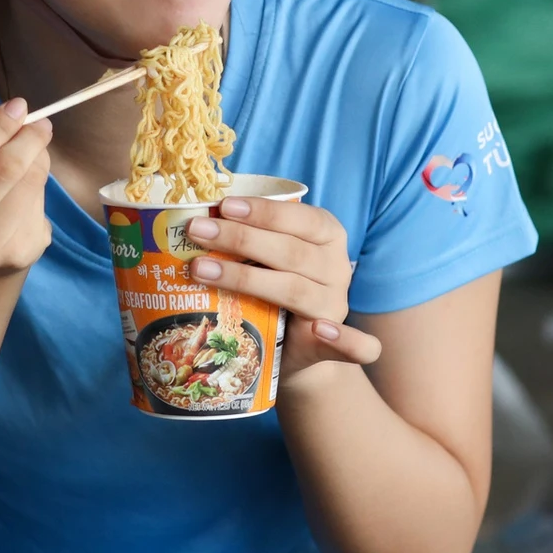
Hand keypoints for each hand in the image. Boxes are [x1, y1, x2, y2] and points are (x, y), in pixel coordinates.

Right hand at [0, 100, 52, 276]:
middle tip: (40, 124)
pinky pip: (39, 206)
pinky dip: (39, 188)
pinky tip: (27, 188)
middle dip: (27, 139)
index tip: (18, 108)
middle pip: (3, 170)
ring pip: (27, 186)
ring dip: (38, 161)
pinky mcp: (13, 258)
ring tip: (34, 152)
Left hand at [184, 198, 378, 383]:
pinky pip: (355, 344)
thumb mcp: (265, 254)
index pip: (297, 217)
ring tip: (201, 270)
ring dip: (245, 279)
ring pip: (294, 289)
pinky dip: (343, 339)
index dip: (262, 211)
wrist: (292, 347)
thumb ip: (246, 236)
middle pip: (289, 251)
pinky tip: (320, 331)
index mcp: (325, 233)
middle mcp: (335, 265)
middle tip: (197, 231)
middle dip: (240, 238)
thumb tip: (197, 219)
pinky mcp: (332, 343)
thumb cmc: (272, 288)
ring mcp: (334, 303)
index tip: (224, 206)